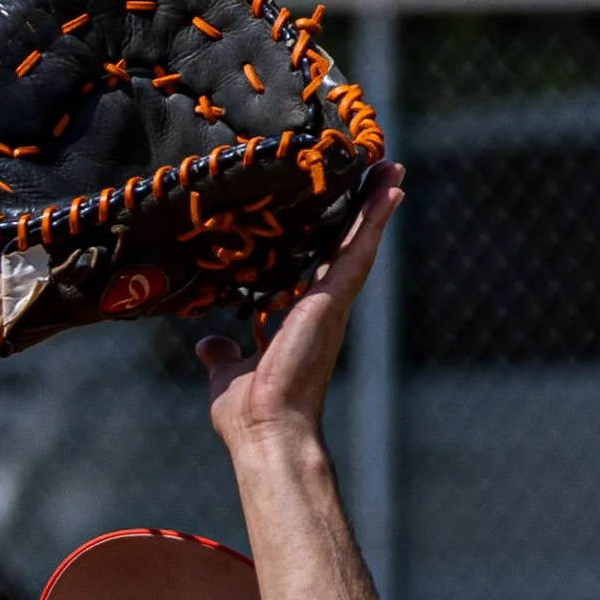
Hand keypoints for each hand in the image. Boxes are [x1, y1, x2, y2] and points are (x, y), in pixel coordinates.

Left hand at [198, 164, 403, 447]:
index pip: (319, 265)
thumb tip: (208, 345)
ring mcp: (332, 305)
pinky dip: (374, 219)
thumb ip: (221, 355)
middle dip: (360, 208)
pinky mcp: (332, 304)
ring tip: (390, 165)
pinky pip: (357, 251)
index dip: (330, 234)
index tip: (338, 205)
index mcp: (302, 319)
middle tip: (376, 170)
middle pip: (345, 245)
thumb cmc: (251, 416)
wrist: (266, 435)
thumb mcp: (227, 374)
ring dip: (374, 203)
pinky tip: (390, 189)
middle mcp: (323, 309)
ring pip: (357, 242)